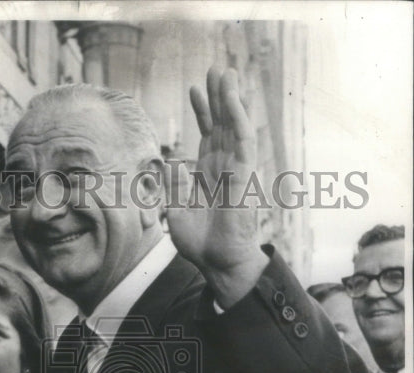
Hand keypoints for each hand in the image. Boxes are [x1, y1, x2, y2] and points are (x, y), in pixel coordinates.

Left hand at [165, 66, 267, 306]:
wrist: (217, 262)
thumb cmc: (199, 243)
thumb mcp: (175, 210)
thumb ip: (173, 185)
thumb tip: (168, 164)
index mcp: (208, 173)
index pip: (207, 134)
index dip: (202, 111)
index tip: (194, 88)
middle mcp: (223, 166)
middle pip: (221, 123)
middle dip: (217, 96)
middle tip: (214, 69)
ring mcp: (236, 169)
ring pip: (235, 125)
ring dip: (230, 98)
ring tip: (225, 72)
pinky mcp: (245, 175)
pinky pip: (244, 140)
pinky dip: (239, 118)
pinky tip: (233, 98)